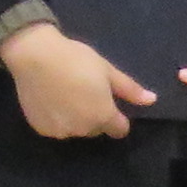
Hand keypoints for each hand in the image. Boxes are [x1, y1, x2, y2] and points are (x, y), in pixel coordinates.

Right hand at [1, 25, 150, 143]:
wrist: (34, 55)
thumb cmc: (75, 59)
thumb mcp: (107, 70)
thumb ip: (129, 89)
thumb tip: (152, 100)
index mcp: (103, 115)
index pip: (119, 130)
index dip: (117, 117)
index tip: (107, 101)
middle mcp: (83, 129)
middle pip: (96, 129)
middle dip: (94, 116)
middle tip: (84, 93)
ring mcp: (61, 131)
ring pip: (76, 130)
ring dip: (75, 119)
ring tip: (65, 95)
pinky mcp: (42, 129)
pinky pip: (56, 129)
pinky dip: (56, 119)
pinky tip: (50, 100)